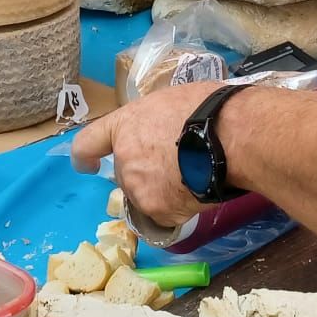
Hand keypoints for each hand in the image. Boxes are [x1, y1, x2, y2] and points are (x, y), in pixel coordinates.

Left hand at [71, 80, 217, 231]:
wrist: (230, 136)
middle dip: (145, 171)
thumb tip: (160, 131)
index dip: (86, 156)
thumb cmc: (207, 109)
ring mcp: (139, 189)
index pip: (87, 143)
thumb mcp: (171, 102)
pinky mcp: (159, 211)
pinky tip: (196, 191)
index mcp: (124, 126)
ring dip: (161, 191)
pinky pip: (165, 214)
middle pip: (127, 173)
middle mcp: (125, 159)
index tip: (89, 164)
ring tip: (192, 176)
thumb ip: (153, 121)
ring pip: (145, 195)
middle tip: (177, 162)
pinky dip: (178, 207)